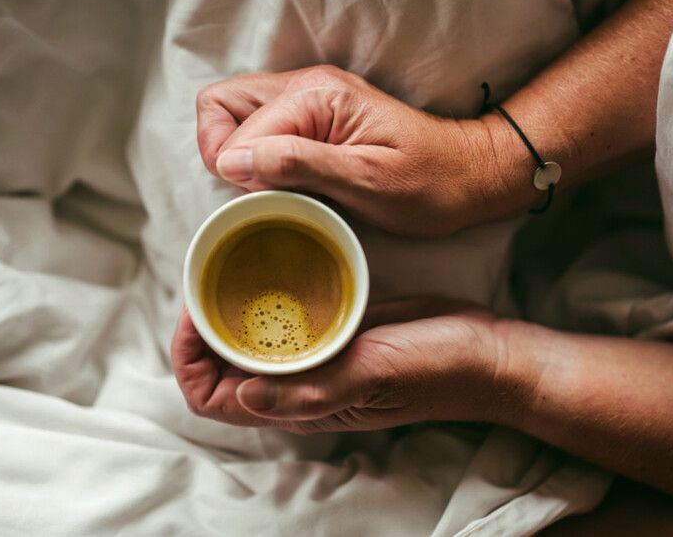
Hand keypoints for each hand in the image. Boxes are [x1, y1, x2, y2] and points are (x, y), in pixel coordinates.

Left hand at [170, 299, 521, 433]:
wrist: (483, 351)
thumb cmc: (434, 369)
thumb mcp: (374, 374)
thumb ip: (313, 390)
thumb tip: (244, 394)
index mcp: (299, 405)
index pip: (214, 398)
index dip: (190, 360)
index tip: (194, 314)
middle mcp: (299, 385)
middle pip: (222, 366)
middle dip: (202, 329)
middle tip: (206, 280)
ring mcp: (317, 358)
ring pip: (250, 342)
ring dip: (229, 311)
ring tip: (225, 269)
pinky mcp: (335, 331)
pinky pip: (286, 320)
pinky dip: (268, 300)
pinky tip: (269, 269)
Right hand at [196, 65, 517, 235]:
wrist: (467, 177)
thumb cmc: (427, 184)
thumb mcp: (365, 181)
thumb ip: (298, 164)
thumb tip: (232, 160)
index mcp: (317, 95)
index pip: (235, 123)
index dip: (239, 168)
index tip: (268, 197)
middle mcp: (307, 87)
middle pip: (222, 104)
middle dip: (223, 152)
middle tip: (259, 190)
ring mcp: (309, 101)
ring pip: (237, 116)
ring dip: (240, 156)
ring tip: (273, 189)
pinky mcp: (314, 120)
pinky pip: (262, 131)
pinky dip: (258, 159)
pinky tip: (285, 185)